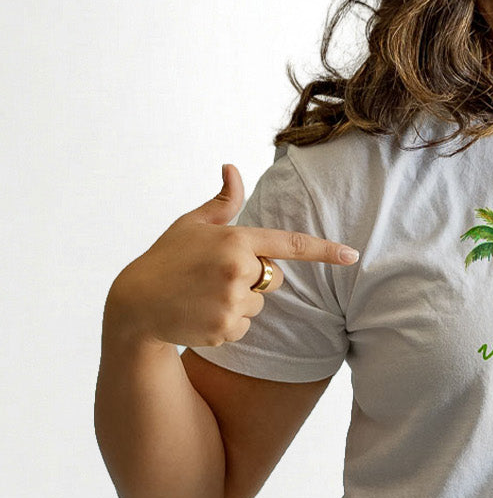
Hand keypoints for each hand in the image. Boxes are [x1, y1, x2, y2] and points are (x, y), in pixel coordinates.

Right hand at [106, 164, 358, 348]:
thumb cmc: (167, 258)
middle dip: (254, 278)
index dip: (324, 251)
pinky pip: (244, 327)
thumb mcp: (192, 225)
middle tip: (214, 276)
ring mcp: (232, 301)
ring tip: (203, 296)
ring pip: (259, 305)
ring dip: (240, 302)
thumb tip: (233, 168)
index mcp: (235, 240)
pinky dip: (227, 324)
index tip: (351, 255)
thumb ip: (223, 202)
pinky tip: (200, 314)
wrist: (135, 304)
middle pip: (274, 278)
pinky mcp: (225, 329)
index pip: (290, 245)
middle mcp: (238, 270)